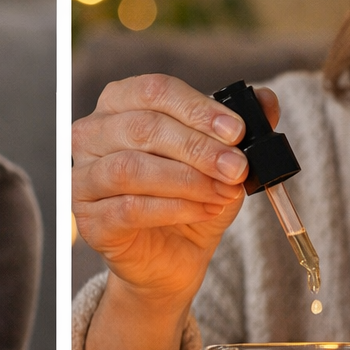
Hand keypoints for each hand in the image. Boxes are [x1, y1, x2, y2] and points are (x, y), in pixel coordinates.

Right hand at [73, 75, 276, 349]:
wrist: (173, 258)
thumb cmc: (191, 198)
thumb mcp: (222, 160)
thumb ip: (240, 128)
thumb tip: (266, 100)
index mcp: (120, 105)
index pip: (153, 91)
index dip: (197, 108)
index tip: (236, 130)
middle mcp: (91, 136)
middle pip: (141, 127)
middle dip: (197, 147)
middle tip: (236, 167)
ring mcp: (83, 178)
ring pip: (130, 169)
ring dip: (186, 180)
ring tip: (223, 192)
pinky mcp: (90, 220)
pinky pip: (128, 208)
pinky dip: (173, 209)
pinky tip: (203, 211)